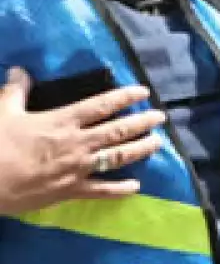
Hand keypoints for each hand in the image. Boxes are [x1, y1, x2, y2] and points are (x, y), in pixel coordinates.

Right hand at [0, 68, 164, 216]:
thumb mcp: (3, 111)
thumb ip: (16, 91)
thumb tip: (20, 71)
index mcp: (63, 121)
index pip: (101, 105)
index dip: (125, 97)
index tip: (143, 92)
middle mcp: (77, 143)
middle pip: (118, 131)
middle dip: (142, 122)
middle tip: (160, 117)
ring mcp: (77, 169)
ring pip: (117, 157)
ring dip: (140, 149)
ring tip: (158, 143)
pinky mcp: (71, 191)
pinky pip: (101, 191)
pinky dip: (120, 189)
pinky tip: (136, 186)